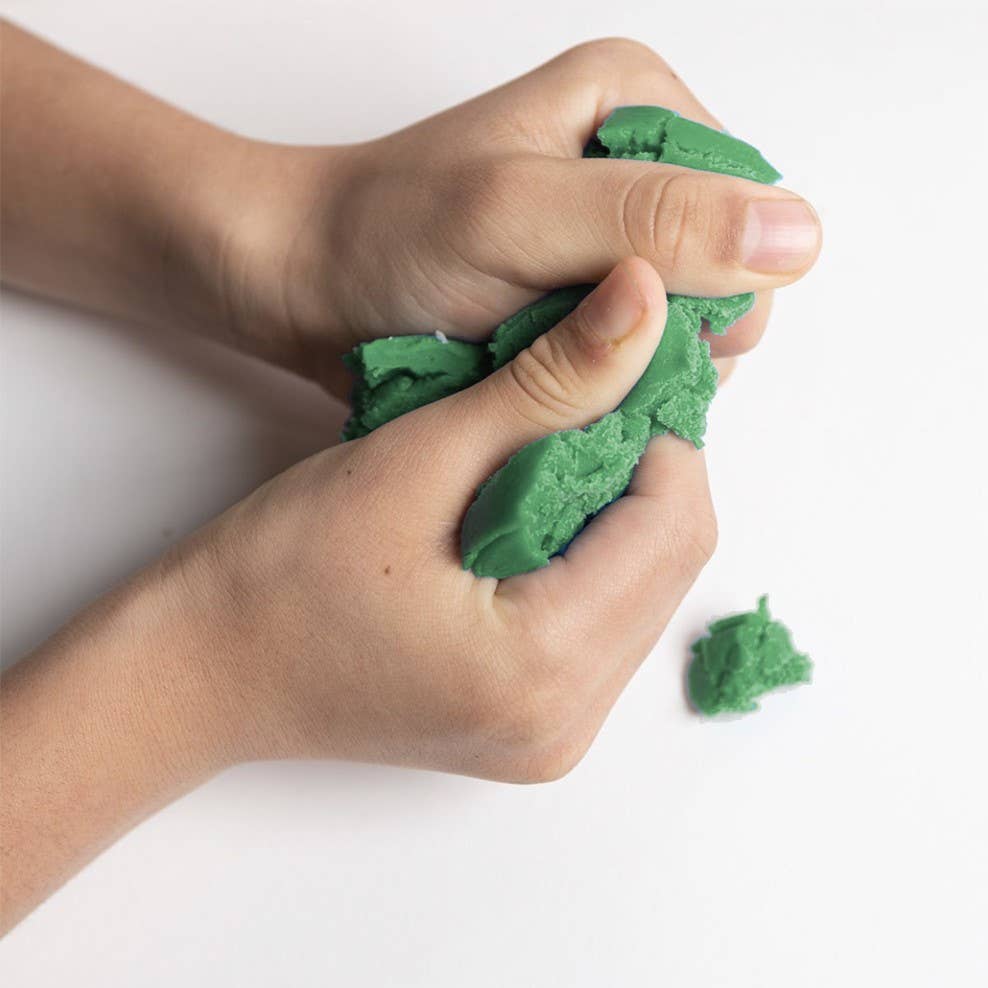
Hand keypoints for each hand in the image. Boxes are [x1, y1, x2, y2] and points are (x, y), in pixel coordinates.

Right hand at [152, 257, 715, 780]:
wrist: (201, 669)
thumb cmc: (276, 573)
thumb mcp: (415, 461)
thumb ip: (545, 387)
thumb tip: (645, 308)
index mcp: (540, 670)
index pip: (675, 524)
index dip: (660, 429)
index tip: (615, 364)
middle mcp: (564, 725)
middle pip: (670, 563)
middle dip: (641, 468)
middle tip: (577, 399)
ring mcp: (551, 736)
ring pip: (641, 590)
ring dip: (614, 508)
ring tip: (543, 450)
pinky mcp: (532, 726)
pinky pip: (600, 622)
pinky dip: (585, 552)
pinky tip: (529, 507)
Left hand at [225, 38, 820, 394]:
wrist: (306, 282)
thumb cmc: (387, 236)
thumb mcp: (518, 214)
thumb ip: (656, 220)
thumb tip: (798, 236)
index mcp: (642, 106)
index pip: (752, 219)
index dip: (703, 291)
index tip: (614, 322)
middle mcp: (639, 170)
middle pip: (724, 282)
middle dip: (660, 337)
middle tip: (570, 350)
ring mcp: (613, 241)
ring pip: (683, 333)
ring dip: (629, 369)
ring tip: (550, 366)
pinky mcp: (585, 296)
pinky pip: (636, 358)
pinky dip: (602, 385)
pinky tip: (552, 384)